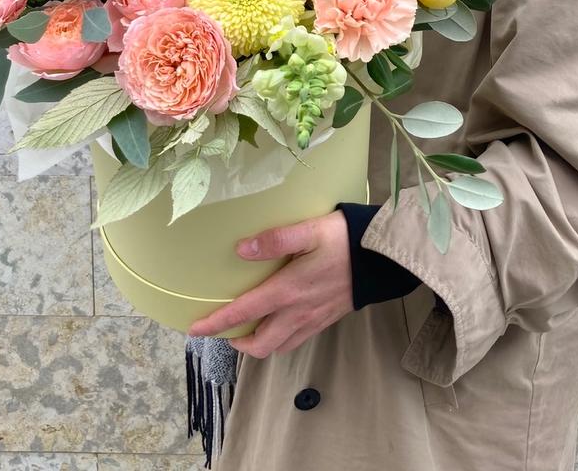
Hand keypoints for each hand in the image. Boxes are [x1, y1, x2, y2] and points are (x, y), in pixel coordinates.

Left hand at [187, 210, 353, 357]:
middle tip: (223, 330)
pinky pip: (296, 340)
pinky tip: (278, 322)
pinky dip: (279, 339)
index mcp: (288, 291)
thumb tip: (241, 250)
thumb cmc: (344, 239)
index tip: (195, 329)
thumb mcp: (309, 230)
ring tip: (247, 329)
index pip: (244, 313)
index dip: (217, 324)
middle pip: (260, 345)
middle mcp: (298, 312)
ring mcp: (313, 320)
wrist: (383, 257)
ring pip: (278, 347)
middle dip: (236, 343)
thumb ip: (275, 240)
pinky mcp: (327, 319)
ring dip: (258, 343)